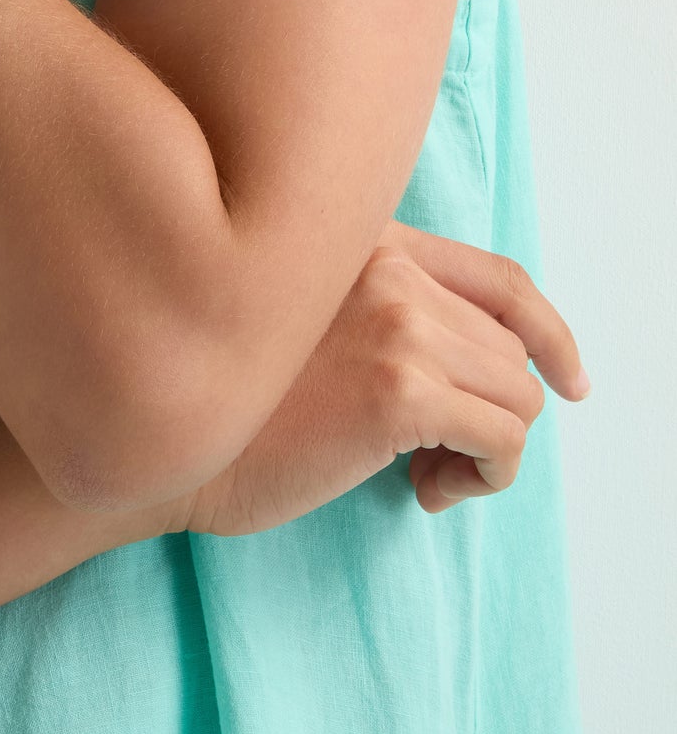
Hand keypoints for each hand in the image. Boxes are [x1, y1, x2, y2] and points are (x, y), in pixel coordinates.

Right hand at [130, 221, 589, 540]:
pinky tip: (422, 491)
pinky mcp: (398, 390)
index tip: (569, 380)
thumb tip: (478, 370)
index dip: (549, 333)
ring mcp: (396, 323)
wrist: (164, 438)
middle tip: (428, 460)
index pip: (500, 278)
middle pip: (511, 352)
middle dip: (490, 415)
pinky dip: (484, 477)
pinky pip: (503, 442)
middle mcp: (387, 267)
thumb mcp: (305, 324)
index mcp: (367, 243)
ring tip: (420, 475)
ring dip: (487, 451)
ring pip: (517, 398)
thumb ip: (380, 313)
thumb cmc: (229, 401)